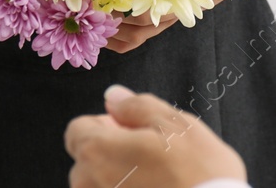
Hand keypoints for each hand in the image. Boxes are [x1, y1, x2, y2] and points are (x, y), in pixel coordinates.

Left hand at [65, 83, 246, 187]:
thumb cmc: (197, 173)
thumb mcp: (174, 124)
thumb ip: (136, 106)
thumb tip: (113, 97)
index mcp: (97, 152)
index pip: (77, 129)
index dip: (106, 123)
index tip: (132, 129)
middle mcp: (89, 184)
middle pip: (87, 159)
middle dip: (112, 152)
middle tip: (151, 155)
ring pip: (99, 184)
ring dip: (121, 178)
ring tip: (158, 179)